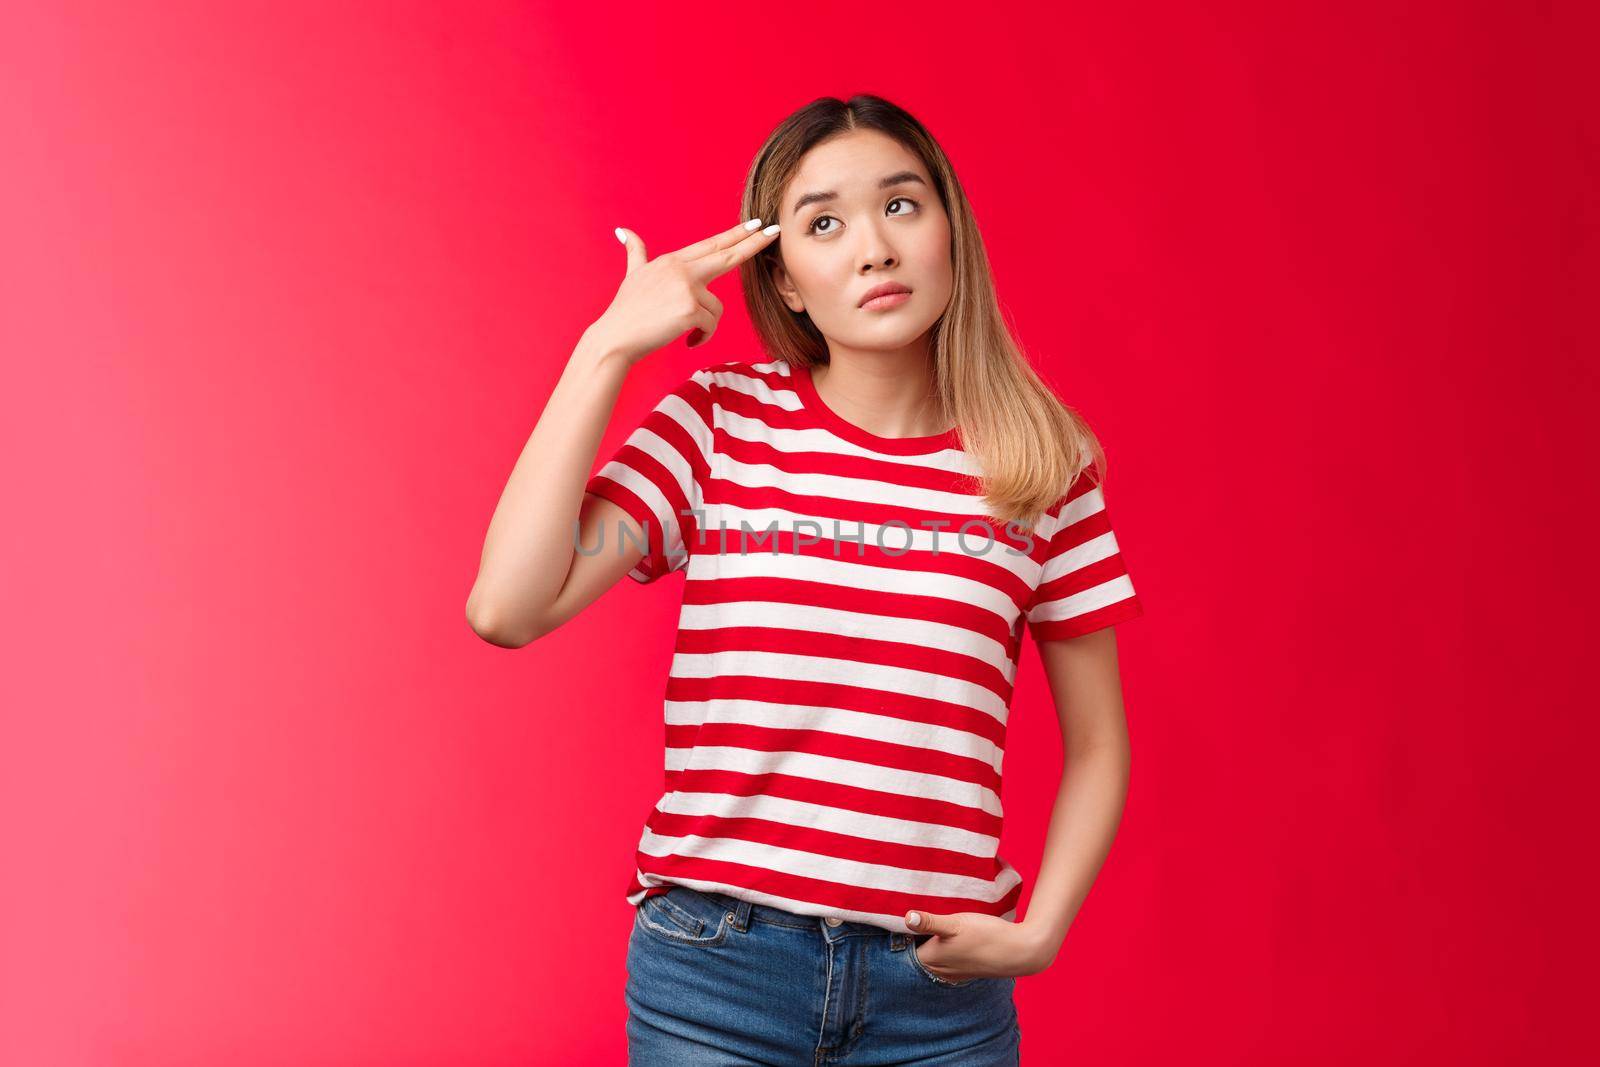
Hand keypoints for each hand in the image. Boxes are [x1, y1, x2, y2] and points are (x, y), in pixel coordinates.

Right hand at [586, 218, 780, 366]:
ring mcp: (687, 289)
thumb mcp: (634, 274)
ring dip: (707, 325)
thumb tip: (622, 231)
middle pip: (728, 255)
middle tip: (774, 231)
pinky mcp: (690, 310)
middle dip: (754, 243)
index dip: (736, 235)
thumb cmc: (626, 309)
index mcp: (674, 260)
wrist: (616, 336)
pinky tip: (689, 341)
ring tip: (687, 332)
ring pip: (717, 308)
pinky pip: (711, 326)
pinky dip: (702, 338)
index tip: (756, 223)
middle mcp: (682, 269)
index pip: (712, 245)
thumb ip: (635, 252)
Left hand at [904, 908, 1052, 981]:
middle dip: (910, 940)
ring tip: (927, 926)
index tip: (895, 918)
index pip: (902, 950)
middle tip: (910, 917)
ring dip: (927, 945)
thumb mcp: (956, 923)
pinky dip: (942, 951)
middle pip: (915, 955)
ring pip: (931, 959)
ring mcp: (953, 973)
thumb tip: (906, 917)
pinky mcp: (966, 970)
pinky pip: (945, 962)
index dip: (898, 935)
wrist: (1020, 951)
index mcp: (930, 959)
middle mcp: (939, 971)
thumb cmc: (986, 935)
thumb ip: (930, 921)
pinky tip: (948, 938)